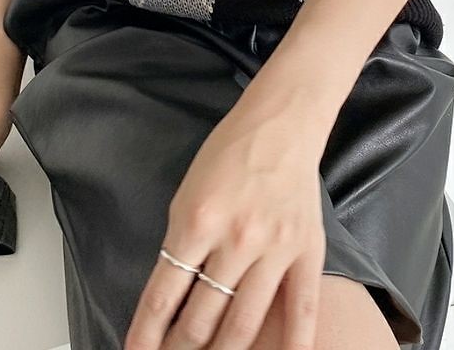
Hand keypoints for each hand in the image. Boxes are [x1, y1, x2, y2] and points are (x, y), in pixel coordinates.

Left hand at [124, 98, 326, 349]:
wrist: (281, 125)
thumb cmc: (230, 152)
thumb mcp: (186, 193)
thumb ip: (181, 243)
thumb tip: (172, 295)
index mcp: (198, 221)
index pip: (164, 294)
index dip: (147, 334)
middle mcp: (236, 239)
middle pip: (201, 318)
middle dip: (180, 349)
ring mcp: (274, 248)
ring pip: (244, 324)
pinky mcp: (306, 251)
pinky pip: (302, 310)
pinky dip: (294, 346)